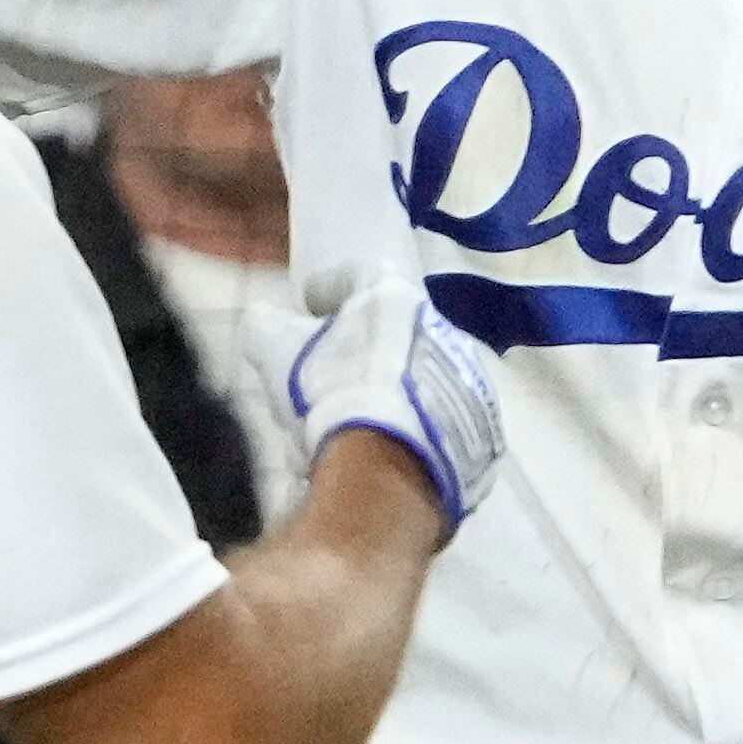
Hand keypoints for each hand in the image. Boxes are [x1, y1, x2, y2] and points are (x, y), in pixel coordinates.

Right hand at [268, 274, 505, 529]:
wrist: (387, 468)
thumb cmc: (329, 392)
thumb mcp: (275, 350)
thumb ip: (266, 324)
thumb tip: (263, 317)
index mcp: (394, 297)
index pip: (362, 275)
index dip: (334, 289)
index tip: (312, 308)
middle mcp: (441, 329)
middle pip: (396, 332)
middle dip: (365, 351)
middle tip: (332, 378)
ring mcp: (467, 381)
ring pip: (420, 379)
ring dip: (394, 393)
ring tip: (360, 425)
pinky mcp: (479, 432)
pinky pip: (441, 425)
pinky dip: (417, 433)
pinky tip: (391, 453)